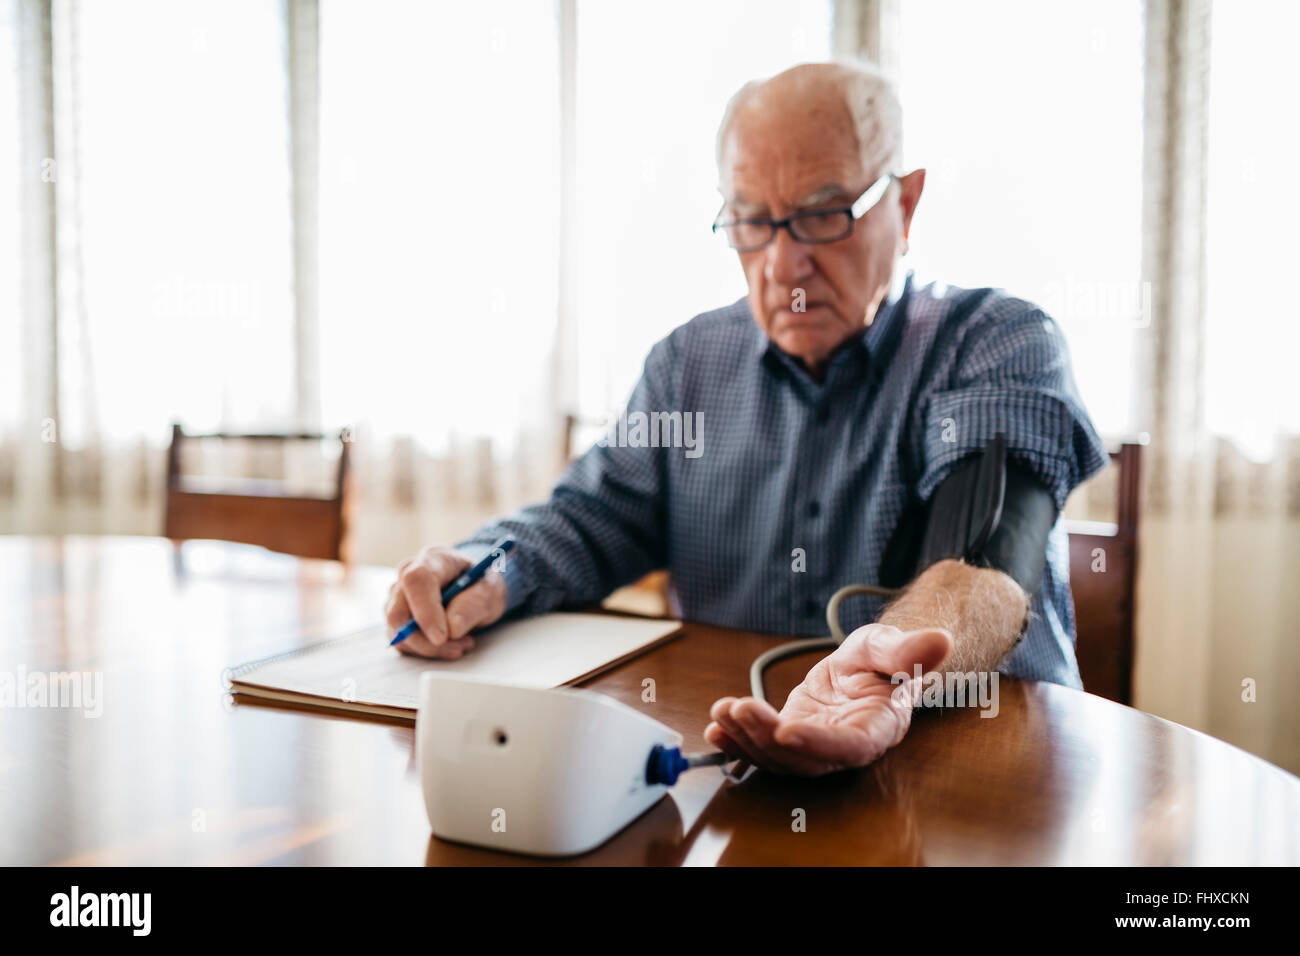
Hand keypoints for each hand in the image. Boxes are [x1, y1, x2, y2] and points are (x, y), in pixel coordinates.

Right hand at [385, 545, 506, 658]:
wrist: (474, 587)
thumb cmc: (479, 584)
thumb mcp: (490, 591)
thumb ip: (473, 605)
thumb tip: (452, 629)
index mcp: (433, 559)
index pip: (417, 581)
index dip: (425, 611)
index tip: (442, 637)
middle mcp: (407, 574)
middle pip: (398, 612)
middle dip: (427, 640)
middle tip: (460, 647)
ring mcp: (397, 597)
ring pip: (398, 632)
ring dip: (431, 648)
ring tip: (463, 642)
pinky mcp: (397, 617)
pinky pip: (403, 642)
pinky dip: (426, 650)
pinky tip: (450, 643)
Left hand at [704, 623, 951, 775]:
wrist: (868, 665)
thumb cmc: (885, 657)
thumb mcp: (891, 645)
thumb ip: (910, 650)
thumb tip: (941, 641)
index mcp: (876, 727)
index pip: (849, 746)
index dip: (818, 744)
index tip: (786, 730)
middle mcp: (843, 746)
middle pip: (805, 758)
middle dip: (767, 739)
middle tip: (739, 710)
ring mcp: (814, 745)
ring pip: (778, 757)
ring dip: (746, 739)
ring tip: (722, 712)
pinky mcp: (791, 736)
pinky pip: (762, 748)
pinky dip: (737, 742)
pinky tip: (715, 727)